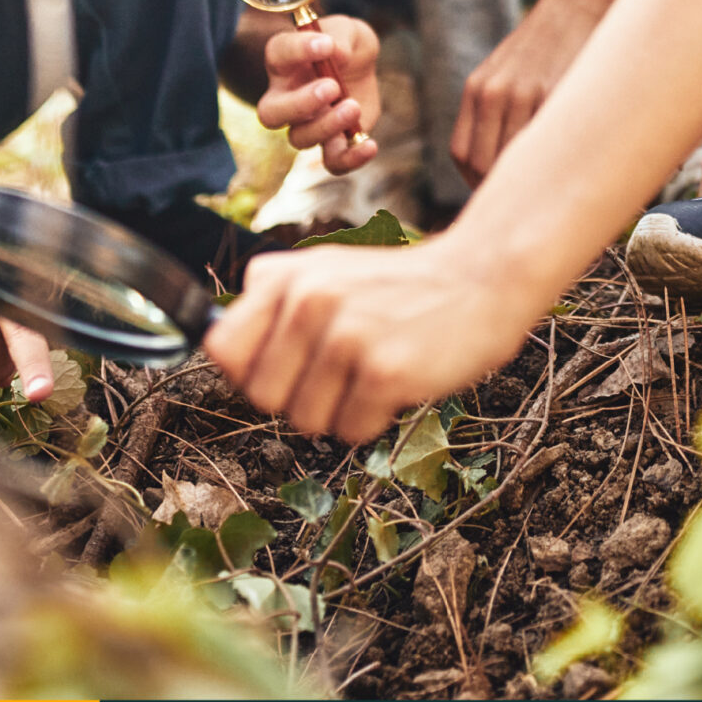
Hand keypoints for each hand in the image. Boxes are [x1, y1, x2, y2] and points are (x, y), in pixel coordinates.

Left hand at [206, 238, 537, 440]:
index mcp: (287, 276)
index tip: (283, 369)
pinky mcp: (383, 370)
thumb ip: (274, 301)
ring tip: (370, 372)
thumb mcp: (327, 270)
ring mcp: (345, 336)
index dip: (247, 370)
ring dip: (339, 411)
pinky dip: (374, 420)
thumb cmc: (399, 286)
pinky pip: (351, 431)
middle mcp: (309, 301)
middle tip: (337, 375)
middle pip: (261, 396)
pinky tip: (396, 382)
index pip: (221, 349)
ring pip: (306, 421)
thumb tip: (222, 353)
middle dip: (297, 398)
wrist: (480, 278)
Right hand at [258, 17, 383, 172]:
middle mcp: (285, 96)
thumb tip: (334, 52)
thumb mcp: (349, 32)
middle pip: (271, 112)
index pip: (278, 53)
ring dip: (326, 126)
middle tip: (332, 87)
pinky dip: (350, 159)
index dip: (298, 50)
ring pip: (299, 138)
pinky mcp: (332, 143)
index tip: (325, 44)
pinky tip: (370, 145)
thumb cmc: (345, 44)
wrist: (361, 68)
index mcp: (284, 61)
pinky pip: (332, 163)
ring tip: (353, 106)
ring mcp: (305, 123)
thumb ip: (340, 37)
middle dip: (300, 103)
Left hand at [452, 0, 599, 183]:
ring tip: (547, 189)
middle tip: (526, 199)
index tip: (497, 191)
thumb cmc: (547, 44)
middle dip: (501, 189)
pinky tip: (565, 166)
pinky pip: (544, 142)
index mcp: (478, 89)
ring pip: (513, 160)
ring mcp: (524, 94)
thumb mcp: (507, 71)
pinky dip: (551, 162)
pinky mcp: (554, 93)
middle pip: (483, 165)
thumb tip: (497, 161)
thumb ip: (497, 108)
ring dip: (528, 181)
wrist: (577, 3)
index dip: (477, 182)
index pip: (463, 155)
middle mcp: (494, 93)